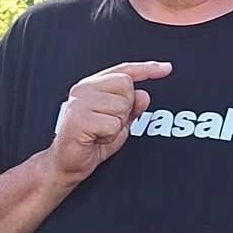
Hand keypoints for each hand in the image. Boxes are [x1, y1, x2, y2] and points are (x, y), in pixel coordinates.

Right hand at [48, 60, 171, 185]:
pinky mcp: (79, 118)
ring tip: (101, 132)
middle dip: (126, 108)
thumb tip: (144, 94)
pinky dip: (109, 136)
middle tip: (109, 123)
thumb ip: (131, 108)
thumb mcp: (118, 123)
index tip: (166, 68)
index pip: (124, 71)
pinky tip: (96, 138)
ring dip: (117, 125)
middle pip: (126, 85)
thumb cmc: (90, 143)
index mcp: (93, 85)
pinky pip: (112, 124)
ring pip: (121, 106)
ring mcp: (80, 102)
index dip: (147, 69)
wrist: (66, 163)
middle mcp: (84, 89)